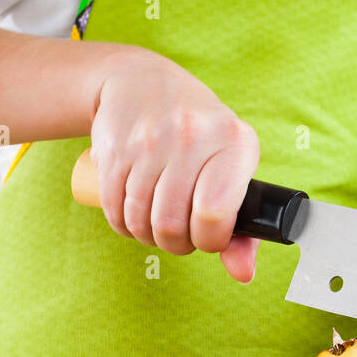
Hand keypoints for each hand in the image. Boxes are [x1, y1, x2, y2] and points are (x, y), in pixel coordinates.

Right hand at [90, 50, 260, 282]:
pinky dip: (125, 224)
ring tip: (159, 222)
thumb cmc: (199, 135)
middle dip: (176, 243)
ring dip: (149, 236)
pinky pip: (115, 211)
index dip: (209, 239)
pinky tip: (135, 211)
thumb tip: (243, 274)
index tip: (208, 234)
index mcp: (233, 142)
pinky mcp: (114, 150)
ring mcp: (148, 141)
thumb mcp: (231, 166)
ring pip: (141, 222)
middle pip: (173, 226)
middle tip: (180, 232)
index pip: (215, 215)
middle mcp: (191, 137)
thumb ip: (243, 227)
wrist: (141, 82)